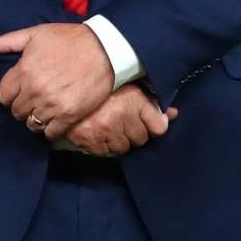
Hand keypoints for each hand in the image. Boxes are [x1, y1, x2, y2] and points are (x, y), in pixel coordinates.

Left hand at [0, 22, 114, 133]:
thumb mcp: (37, 33)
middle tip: (34, 99)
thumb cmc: (71, 39)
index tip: (20, 91)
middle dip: (23, 106)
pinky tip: (56, 119)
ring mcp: (52, 105)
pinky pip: (50, 133)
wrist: (106, 49)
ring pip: (32, 124)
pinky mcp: (69, 115)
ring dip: (36, 118)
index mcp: (24, 71)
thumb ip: (9, 41)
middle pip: (16, 112)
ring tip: (45, 109)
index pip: (3, 96)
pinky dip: (51, 129)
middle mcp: (35, 90)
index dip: (10, 94)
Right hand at [62, 85, 176, 156]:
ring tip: (109, 125)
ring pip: (124, 148)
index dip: (153, 125)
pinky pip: (106, 153)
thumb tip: (173, 114)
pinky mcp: (90, 141)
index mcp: (134, 99)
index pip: (159, 127)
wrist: (67, 89)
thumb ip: (153, 103)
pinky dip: (103, 145)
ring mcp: (105, 129)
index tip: (146, 121)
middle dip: (134, 131)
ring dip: (119, 140)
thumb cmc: (102, 88)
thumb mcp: (130, 88)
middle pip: (141, 139)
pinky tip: (98, 132)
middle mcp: (121, 115)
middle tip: (122, 120)